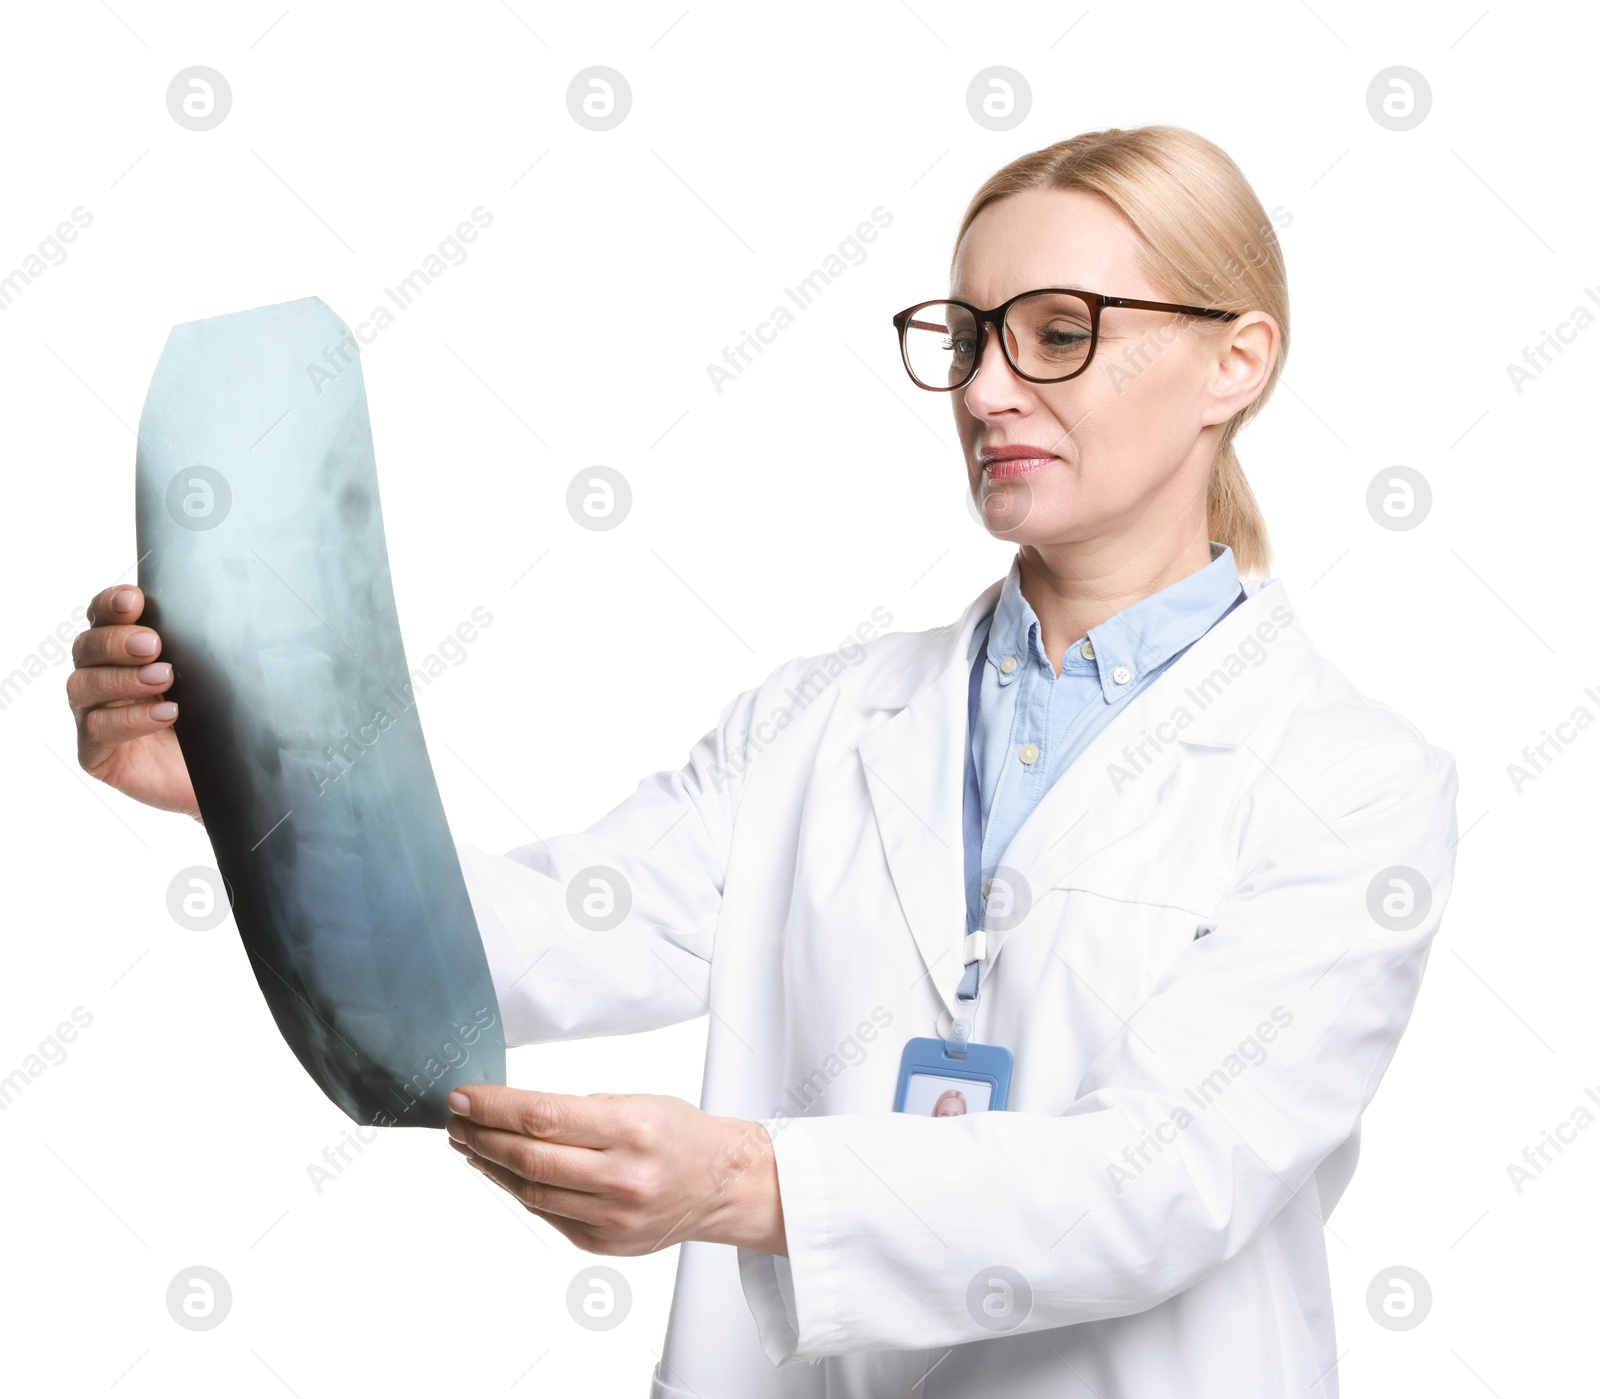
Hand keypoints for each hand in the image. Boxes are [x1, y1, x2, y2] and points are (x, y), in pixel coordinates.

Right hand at [68, 585, 198, 819]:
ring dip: (124, 678)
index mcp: (122, 652)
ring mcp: (93, 715)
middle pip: (87, 647)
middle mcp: (100, 678)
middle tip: (153, 644)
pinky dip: (130, 718)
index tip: (133, 599)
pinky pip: (97, 729)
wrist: (227, 776)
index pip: (103, 618)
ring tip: (165, 678)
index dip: (111, 605)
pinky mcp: (95, 752)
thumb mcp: (210, 678)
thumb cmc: (215, 721)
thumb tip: (210, 613)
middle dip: (117, 641)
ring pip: (84, 685)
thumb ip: (196, 647)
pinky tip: (165, 713)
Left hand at [445, 1085, 786, 1256]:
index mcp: (632, 1128)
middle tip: (455, 1119)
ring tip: (468, 1143)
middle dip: (480, 1135)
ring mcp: (611, 1216)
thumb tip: (510, 1111)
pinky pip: (545, 1213)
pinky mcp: (602, 1243)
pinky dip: (516, 1190)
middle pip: (528, 1156)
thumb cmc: (680, 1134)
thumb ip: (578, 1110)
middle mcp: (622, 1176)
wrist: (722, 1185)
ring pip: (529, 1189)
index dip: (493, 1106)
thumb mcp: (638, 1101)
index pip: (543, 1115)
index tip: (462, 1097)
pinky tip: (500, 1171)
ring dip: (489, 1164)